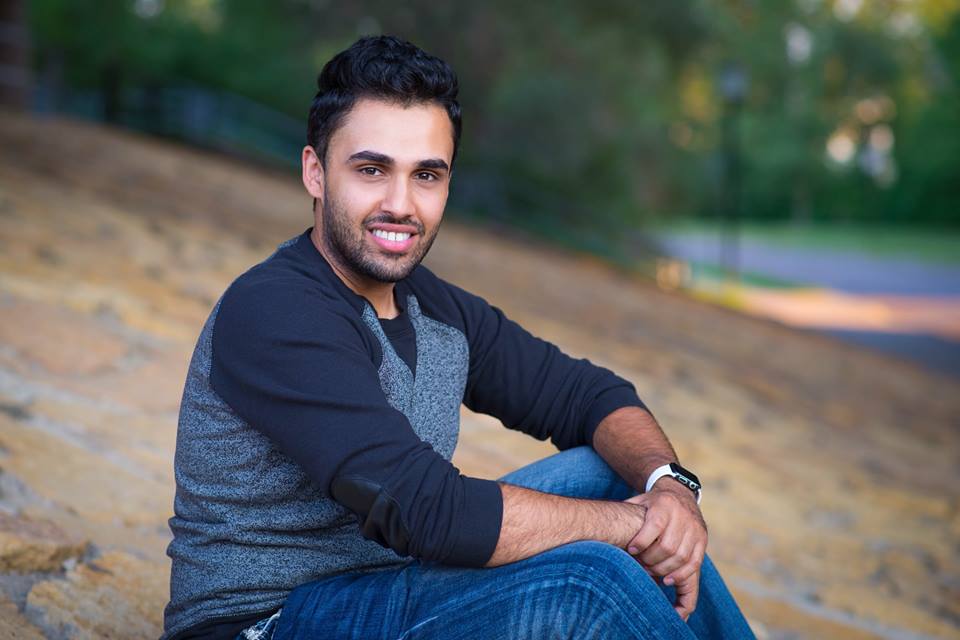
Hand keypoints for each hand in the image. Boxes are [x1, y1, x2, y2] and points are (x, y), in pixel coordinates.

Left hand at [623, 481, 706, 620]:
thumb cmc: (653, 503)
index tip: (631, 550)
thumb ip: (626, 513)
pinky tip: (667, 579)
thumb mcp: (640, 501)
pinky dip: (681, 574)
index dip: (641, 541)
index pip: (654, 525)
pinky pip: (694, 563)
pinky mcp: (702, 540)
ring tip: (650, 572)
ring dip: (663, 569)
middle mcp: (683, 516)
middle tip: (640, 565)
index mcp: (664, 504)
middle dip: (651, 560)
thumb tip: (603, 526)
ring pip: (680, 557)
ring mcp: (695, 529)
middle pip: (667, 546)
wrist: (680, 494)